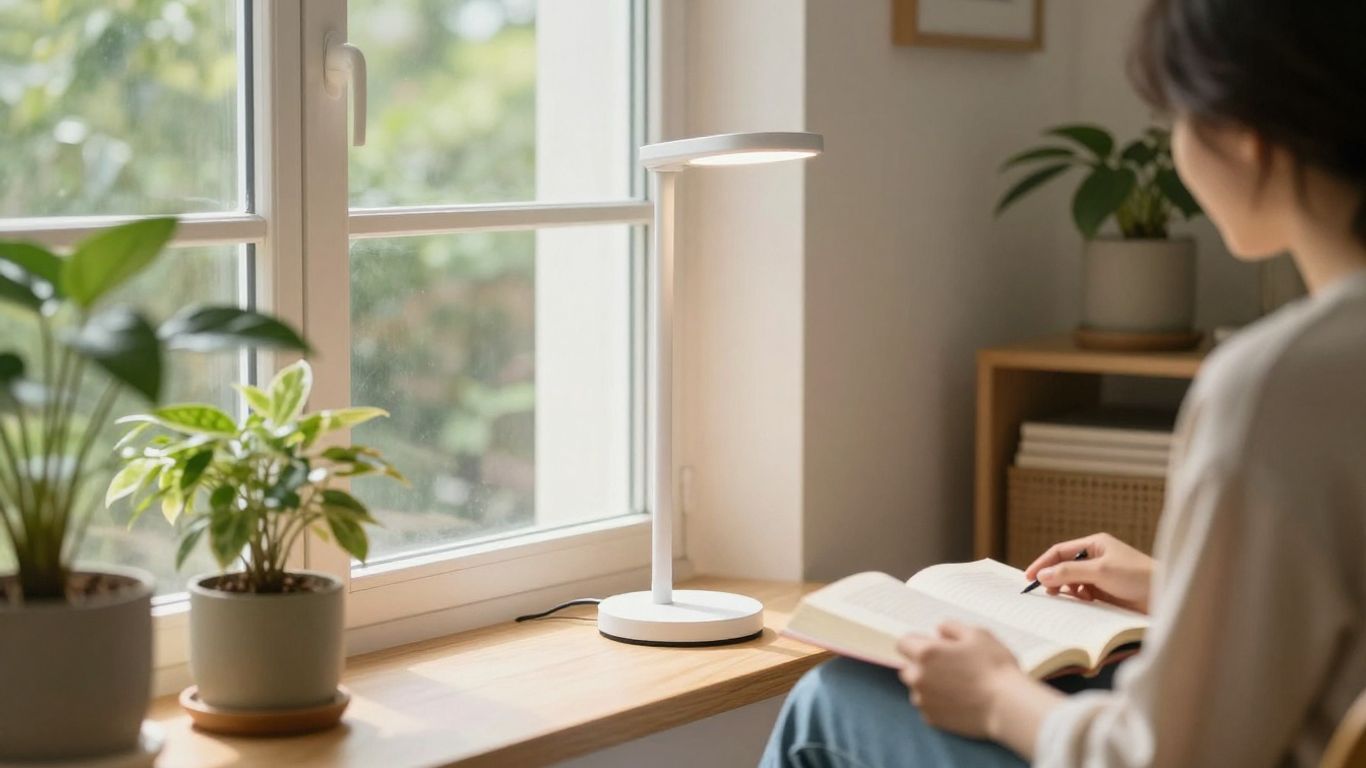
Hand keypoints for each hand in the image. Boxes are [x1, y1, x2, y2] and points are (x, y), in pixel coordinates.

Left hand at [897, 622, 1029, 739]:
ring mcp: (924, 701)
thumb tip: (939, 631)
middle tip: (950, 667)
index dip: (918, 643)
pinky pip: (928, 707)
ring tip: (959, 686)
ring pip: (918, 689)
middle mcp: (918, 677)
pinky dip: (939, 703)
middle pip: (909, 668)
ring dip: (930, 686)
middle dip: (923, 666)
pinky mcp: (933, 719)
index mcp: (926, 653)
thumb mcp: (978, 634)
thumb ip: (952, 627)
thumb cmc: (995, 668)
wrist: (1008, 707)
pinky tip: (960, 701)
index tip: (934, 647)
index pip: (903, 643)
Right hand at [1024, 532, 1154, 612]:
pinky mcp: (1107, 592)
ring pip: (1073, 581)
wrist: (1165, 596)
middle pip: (1065, 566)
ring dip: (1066, 589)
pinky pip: (1084, 594)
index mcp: (1095, 544)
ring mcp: (1101, 575)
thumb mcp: (1100, 571)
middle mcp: (1096, 558)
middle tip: (1046, 593)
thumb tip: (1042, 575)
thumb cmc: (1136, 576)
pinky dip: (1078, 598)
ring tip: (1065, 598)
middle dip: (1054, 578)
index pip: (1060, 551)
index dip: (1043, 563)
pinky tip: (1083, 603)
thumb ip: (1069, 572)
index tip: (1029, 577)